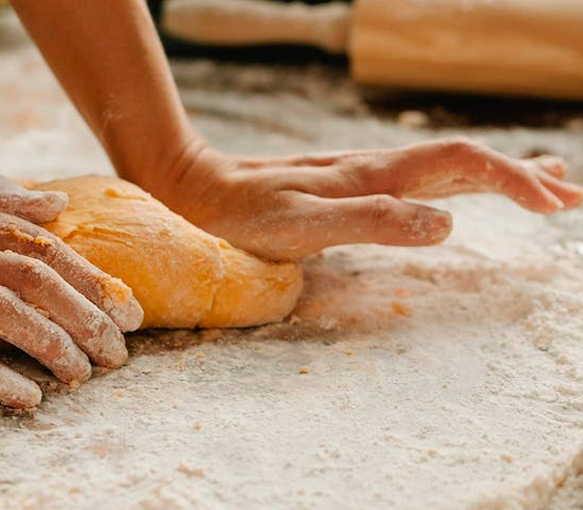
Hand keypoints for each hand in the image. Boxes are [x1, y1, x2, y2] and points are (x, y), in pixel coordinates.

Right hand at [0, 175, 143, 407]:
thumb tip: (53, 205)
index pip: (43, 247)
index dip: (94, 280)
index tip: (128, 309)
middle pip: (36, 281)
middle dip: (88, 318)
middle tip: (119, 353)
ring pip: (4, 313)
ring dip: (53, 346)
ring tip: (84, 375)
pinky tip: (27, 396)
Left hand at [147, 138, 582, 259]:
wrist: (197, 189)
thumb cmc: (242, 216)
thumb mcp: (303, 227)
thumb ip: (372, 223)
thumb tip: (450, 223)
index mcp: (374, 176)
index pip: (463, 164)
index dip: (514, 181)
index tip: (556, 207)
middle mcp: (375, 169)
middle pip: (465, 160)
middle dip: (523, 177)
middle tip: (573, 196)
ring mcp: (361, 175)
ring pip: (444, 166)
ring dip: (498, 176)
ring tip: (543, 187)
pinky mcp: (345, 186)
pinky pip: (416, 179)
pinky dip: (456, 182)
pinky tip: (456, 192)